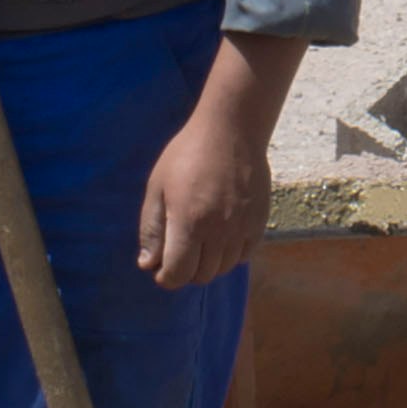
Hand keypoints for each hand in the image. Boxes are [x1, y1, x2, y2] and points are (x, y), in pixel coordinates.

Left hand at [138, 74, 281, 294]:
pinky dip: (229, 255)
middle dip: (184, 272)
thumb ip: (151, 228)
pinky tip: (219, 237)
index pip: (177, 273)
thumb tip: (147, 264)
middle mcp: (218, 231)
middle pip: (201, 276)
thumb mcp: (157, 187)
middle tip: (177, 255)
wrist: (231, 130)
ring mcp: (242, 228)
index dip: (165, 277)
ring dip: (207, 265)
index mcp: (189, 222)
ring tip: (198, 244)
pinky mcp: (259, 222)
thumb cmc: (187, 154)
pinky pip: (243, 255)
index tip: (160, 269)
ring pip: (223, 268)